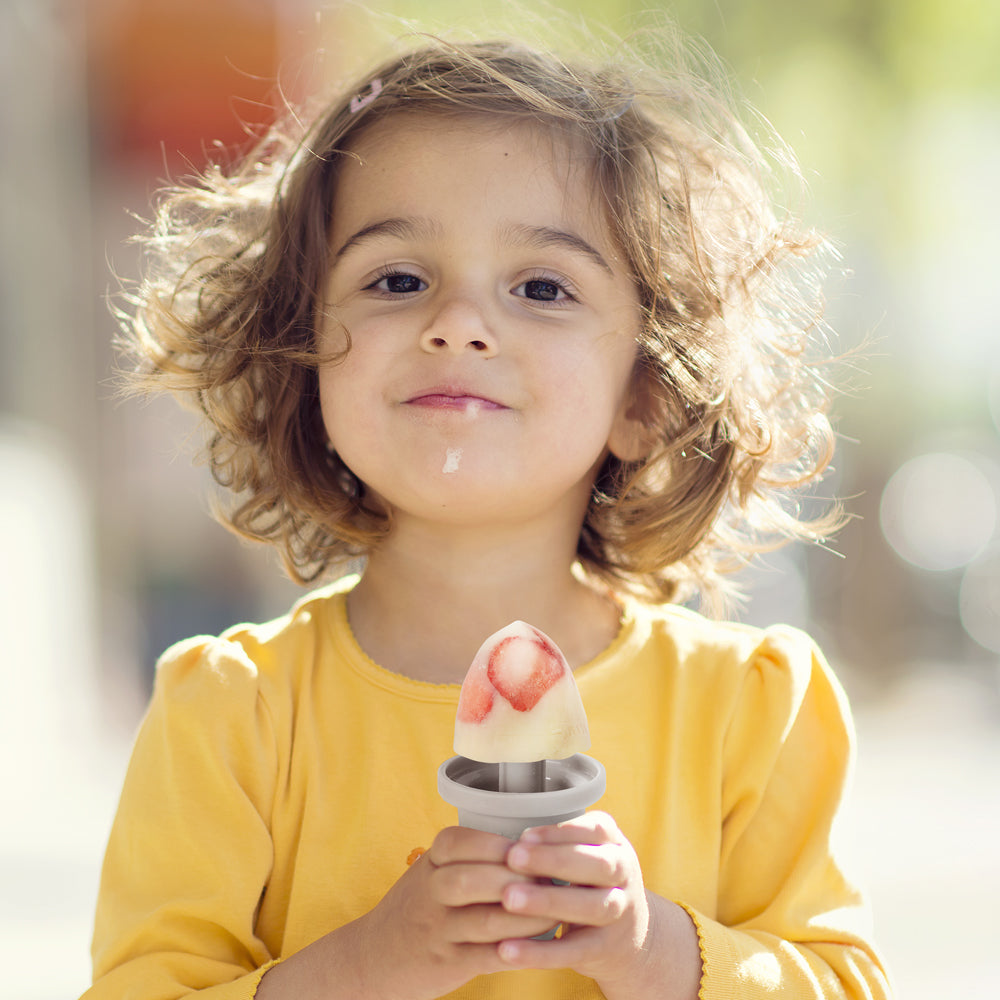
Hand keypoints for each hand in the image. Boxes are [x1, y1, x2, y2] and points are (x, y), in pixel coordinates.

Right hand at [348, 825, 557, 999]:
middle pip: (474, 879)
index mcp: (429, 863)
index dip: (497, 844)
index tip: (530, 846)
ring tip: (556, 910)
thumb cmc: (417, 906)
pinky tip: (541, 943)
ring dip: (528, 916)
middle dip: (518, 877)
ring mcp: (438, 930)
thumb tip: (531, 843)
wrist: (374, 957)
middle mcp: (430, 893)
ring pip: (488, 920)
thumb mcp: (431, 870)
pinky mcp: (448, 964)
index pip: (460, 841)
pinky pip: (489, 956)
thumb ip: (468, 855)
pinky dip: (519, 949)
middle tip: (552, 876)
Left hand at [496, 811, 701, 999]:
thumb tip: (504, 830)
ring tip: (508, 899)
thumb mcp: (587, 854)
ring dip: (548, 901)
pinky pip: (573, 952)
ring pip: (590, 907)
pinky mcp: (606, 950)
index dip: (561, 832)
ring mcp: (619, 914)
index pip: (596, 830)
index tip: (524, 835)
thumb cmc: (590, 882)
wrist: (629, 937)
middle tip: (512, 857)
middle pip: (598, 865)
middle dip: (554, 860)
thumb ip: (558, 842)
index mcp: (615, 844)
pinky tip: (508, 949)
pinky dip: (541, 953)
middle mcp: (624, 875)